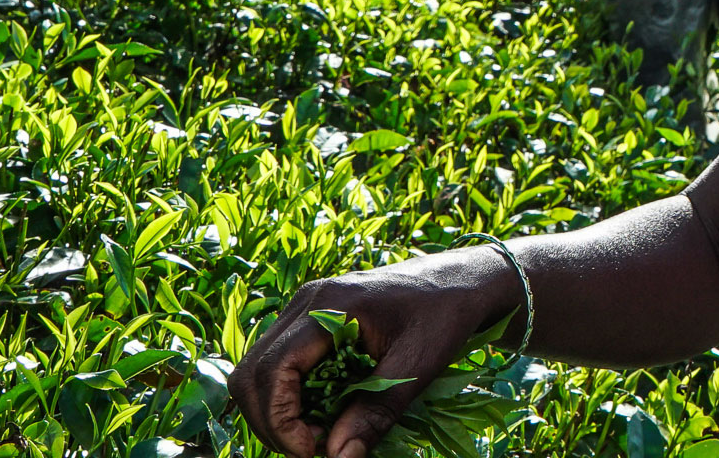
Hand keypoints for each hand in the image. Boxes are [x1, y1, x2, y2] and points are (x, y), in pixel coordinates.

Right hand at [229, 248, 519, 457]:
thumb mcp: (419, 364)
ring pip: (260, 370)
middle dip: (272, 423)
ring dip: (277, 412)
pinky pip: (280, 364)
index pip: (272, 371)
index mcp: (329, 306)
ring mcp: (306, 308)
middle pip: (253, 373)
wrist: (466, 279)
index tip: (314, 451)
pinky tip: (324, 414)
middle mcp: (307, 301)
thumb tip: (338, 457)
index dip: (281, 421)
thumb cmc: (447, 313)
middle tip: (314, 450)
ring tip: (319, 436)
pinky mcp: (313, 319)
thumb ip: (377, 410)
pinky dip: (290, 397)